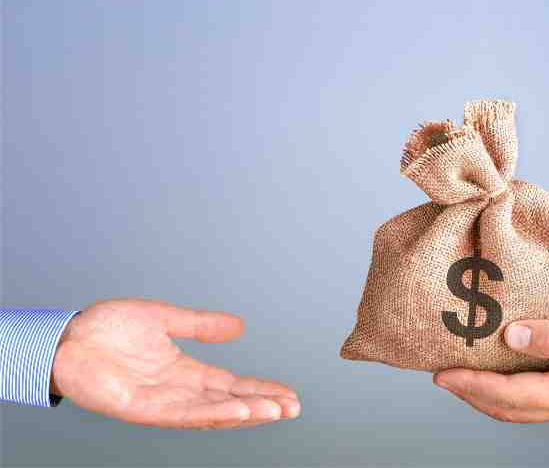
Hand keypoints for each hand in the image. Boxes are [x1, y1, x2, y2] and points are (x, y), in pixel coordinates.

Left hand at [51, 299, 300, 428]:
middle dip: (263, 406)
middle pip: (229, 403)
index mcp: (184, 371)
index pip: (231, 385)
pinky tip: (239, 412)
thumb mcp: (166, 319)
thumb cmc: (107, 329)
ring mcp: (161, 403)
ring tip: (277, 411)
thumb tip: (240, 327)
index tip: (289, 392)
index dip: (260, 389)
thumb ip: (201, 325)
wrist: (67, 337)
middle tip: (295, 408)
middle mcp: (178, 391)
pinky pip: (184, 415)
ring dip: (246, 414)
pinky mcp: (143, 409)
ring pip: (212, 414)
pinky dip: (214, 415)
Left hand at [433, 316, 548, 422]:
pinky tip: (503, 376)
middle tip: (441, 377)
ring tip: (463, 380)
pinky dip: (508, 393)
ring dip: (486, 396)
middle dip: (470, 394)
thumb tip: (511, 337)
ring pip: (518, 409)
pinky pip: (533, 402)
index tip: (442, 375)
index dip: (471, 385)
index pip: (508, 394)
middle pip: (506, 409)